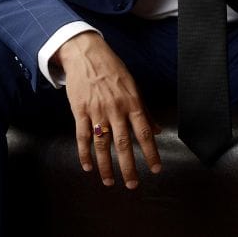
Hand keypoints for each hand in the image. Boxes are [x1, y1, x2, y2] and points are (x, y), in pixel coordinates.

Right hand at [55, 31, 161, 188]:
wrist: (86, 54)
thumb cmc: (112, 69)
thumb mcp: (133, 86)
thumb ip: (144, 110)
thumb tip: (157, 130)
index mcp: (132, 102)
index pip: (144, 133)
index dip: (151, 153)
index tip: (155, 169)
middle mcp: (116, 109)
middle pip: (124, 143)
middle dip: (129, 167)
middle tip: (133, 184)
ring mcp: (97, 111)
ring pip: (103, 144)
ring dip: (106, 166)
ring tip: (110, 181)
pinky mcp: (80, 111)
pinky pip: (83, 137)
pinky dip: (84, 154)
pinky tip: (88, 166)